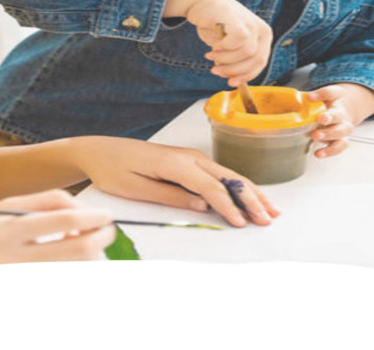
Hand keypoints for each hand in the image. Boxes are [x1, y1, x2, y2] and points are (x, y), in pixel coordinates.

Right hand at [0, 189, 115, 284]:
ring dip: (85, 263)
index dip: (94, 218)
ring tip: (81, 250)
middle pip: (76, 254)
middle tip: (106, 233)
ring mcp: (12, 288)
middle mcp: (11, 262)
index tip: (108, 216)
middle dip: (99, 242)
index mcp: (7, 231)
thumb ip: (45, 202)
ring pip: (70, 277)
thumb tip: (83, 210)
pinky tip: (63, 269)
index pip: (63, 222)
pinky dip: (66, 279)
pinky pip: (53, 294)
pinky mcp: (12, 306)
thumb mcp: (1, 208)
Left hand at [70, 136, 280, 227]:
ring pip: (228, 175)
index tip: (244, 224)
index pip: (211, 188)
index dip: (230, 207)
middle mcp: (189, 156)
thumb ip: (171, 197)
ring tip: (271, 208)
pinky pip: (219, 174)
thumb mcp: (136, 189)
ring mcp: (191, 156)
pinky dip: (238, 186)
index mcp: (176, 163)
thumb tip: (204, 207)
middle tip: (269, 218)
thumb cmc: (114, 169)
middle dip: (251, 199)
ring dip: (251, 192)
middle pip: (228, 178)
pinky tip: (250, 196)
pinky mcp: (190, 160)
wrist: (102, 150)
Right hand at [165, 0, 272, 84]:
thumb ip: (236, 60)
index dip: (245, 75)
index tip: (231, 82)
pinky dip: (223, 49)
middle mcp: (261, 29)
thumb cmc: (216, 23)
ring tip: (211, 56)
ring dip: (225, 60)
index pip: (260, 63)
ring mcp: (251, 23)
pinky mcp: (239, 20)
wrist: (202, 2)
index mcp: (263, 36)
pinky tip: (214, 47)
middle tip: (216, 70)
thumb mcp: (230, 45)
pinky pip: (236, 42)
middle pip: (255, 60)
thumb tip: (234, 79)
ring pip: (245, 53)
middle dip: (233, 70)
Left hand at [306, 83, 373, 157]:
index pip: (330, 94)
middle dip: (328, 121)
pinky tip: (318, 153)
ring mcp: (342, 128)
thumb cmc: (332, 102)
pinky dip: (330, 151)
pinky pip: (339, 147)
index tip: (311, 98)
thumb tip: (308, 97)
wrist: (346, 109)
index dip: (321, 95)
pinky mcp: (342, 140)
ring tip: (315, 138)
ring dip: (328, 137)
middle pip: (338, 117)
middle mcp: (342, 114)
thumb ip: (317, 95)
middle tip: (317, 125)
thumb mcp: (326, 94)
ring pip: (340, 134)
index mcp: (336, 99)